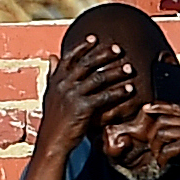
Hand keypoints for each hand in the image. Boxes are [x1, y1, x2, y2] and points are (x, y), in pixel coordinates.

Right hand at [38, 34, 148, 150]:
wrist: (52, 142)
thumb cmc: (54, 119)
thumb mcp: (50, 94)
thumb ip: (53, 75)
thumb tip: (53, 56)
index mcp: (55, 80)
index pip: (69, 58)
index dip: (82, 46)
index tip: (95, 38)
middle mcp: (63, 85)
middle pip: (86, 64)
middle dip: (103, 54)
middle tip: (118, 49)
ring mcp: (72, 96)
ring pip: (98, 78)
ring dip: (116, 71)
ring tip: (129, 67)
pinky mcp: (82, 108)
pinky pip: (104, 96)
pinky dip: (119, 91)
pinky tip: (130, 89)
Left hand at [107, 98, 179, 179]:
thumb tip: (166, 127)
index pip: (175, 106)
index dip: (158, 105)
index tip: (145, 108)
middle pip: (163, 120)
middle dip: (152, 134)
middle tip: (151, 146)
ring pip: (161, 133)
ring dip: (155, 147)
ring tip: (158, 156)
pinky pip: (167, 149)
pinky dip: (162, 157)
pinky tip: (163, 163)